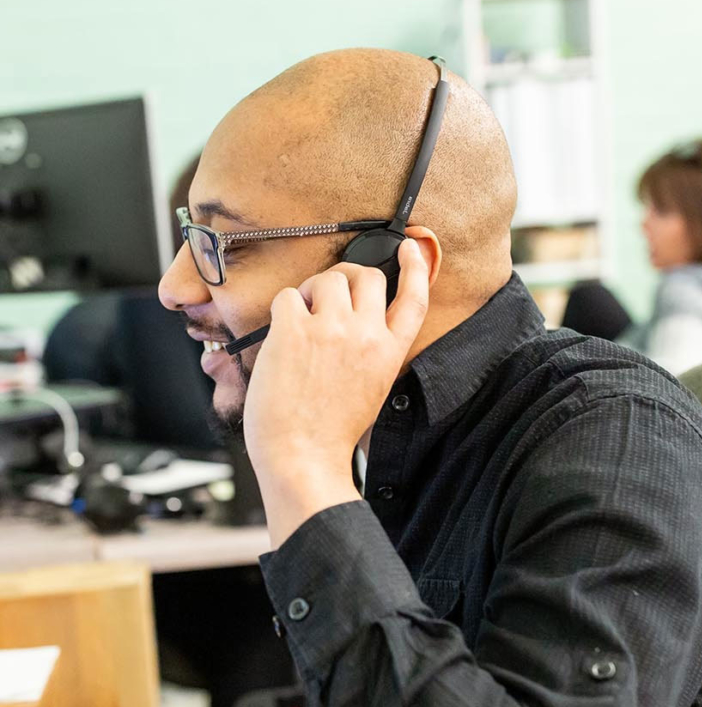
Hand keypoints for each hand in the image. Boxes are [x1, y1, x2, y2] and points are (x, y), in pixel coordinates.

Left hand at [243, 238, 430, 547]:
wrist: (303, 458)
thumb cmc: (330, 434)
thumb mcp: (372, 390)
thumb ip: (371, 352)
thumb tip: (352, 318)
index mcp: (390, 353)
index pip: (415, 298)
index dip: (416, 267)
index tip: (410, 249)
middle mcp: (366, 335)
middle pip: (367, 276)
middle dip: (347, 278)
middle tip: (328, 296)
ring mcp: (331, 329)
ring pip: (328, 277)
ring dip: (313, 291)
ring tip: (302, 321)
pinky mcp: (294, 330)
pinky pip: (289, 295)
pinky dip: (283, 310)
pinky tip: (281, 338)